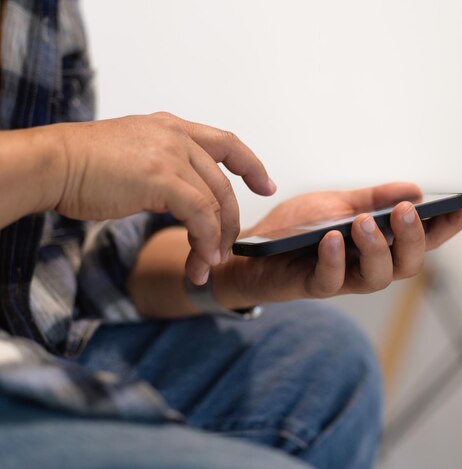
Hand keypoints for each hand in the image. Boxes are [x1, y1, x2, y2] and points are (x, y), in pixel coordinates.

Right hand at [42, 112, 275, 284]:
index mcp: (171, 128)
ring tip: (208, 264)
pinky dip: (206, 241)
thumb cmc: (83, 166)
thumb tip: (182, 200)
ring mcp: (171, 154)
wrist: (52, 164)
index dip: (251, 165)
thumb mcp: (133, 156)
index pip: (225, 142)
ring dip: (217, 240)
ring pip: (216, 202)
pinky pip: (201, 215)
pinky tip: (201, 259)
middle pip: (224, 183)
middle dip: (230, 222)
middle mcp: (176, 136)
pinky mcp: (162, 177)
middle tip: (227, 249)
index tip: (265, 185)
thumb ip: (163, 169)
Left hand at [211, 182, 461, 307]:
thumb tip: (415, 189)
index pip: (423, 237)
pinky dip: (335, 260)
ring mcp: (343, 278)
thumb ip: (372, 199)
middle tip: (406, 213)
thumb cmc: (297, 228)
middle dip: (414, 239)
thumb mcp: (336, 204)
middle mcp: (367, 264)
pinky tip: (332, 238)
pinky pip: (331, 280)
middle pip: (408, 264)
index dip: (449, 223)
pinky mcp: (314, 285)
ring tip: (367, 223)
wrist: (252, 250)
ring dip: (378, 249)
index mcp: (379, 243)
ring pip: (378, 278)